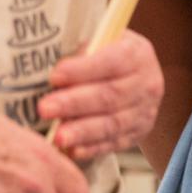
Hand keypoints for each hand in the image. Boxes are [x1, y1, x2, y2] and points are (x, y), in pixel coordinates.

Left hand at [40, 31, 163, 161]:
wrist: (134, 76)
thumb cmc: (107, 54)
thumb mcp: (99, 41)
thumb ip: (80, 52)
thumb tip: (49, 69)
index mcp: (136, 53)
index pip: (111, 61)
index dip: (82, 70)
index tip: (54, 76)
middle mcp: (146, 82)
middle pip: (109, 95)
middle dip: (74, 103)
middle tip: (45, 108)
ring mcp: (144, 111)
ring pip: (112, 124)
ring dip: (82, 131)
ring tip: (57, 137)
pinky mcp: (138, 133)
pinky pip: (114, 143)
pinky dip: (92, 148)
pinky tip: (73, 151)